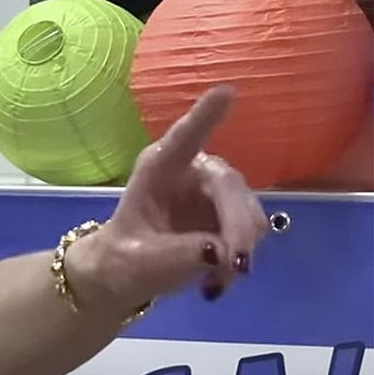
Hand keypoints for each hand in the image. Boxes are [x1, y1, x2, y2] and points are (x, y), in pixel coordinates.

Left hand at [70, 86, 269, 313]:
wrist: (128, 274)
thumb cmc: (124, 257)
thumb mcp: (141, 260)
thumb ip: (179, 254)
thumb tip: (220, 251)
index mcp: (159, 168)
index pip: (184, 138)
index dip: (205, 116)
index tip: (227, 92)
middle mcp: (191, 173)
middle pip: (228, 186)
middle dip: (238, 225)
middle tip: (238, 264)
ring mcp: (215, 194)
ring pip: (248, 211)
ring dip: (241, 247)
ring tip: (216, 280)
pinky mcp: (230, 216)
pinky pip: (251, 234)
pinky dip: (238, 261)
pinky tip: (216, 282)